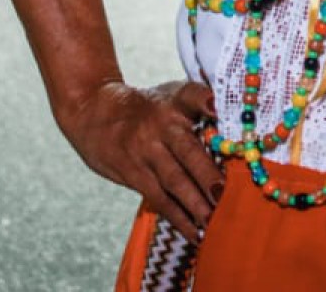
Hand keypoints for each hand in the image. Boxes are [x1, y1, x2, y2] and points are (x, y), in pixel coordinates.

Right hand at [58, 79, 220, 239]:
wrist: (94, 112)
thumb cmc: (147, 106)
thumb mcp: (172, 93)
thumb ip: (201, 103)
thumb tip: (231, 119)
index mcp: (174, 101)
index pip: (192, 96)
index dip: (205, 102)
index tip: (217, 110)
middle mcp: (160, 126)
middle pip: (187, 151)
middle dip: (207, 174)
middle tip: (225, 194)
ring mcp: (145, 152)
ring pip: (174, 181)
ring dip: (195, 204)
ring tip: (213, 221)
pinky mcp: (133, 174)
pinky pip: (159, 198)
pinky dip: (178, 217)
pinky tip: (194, 232)